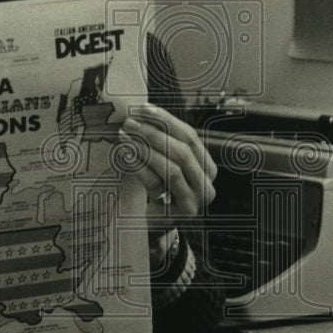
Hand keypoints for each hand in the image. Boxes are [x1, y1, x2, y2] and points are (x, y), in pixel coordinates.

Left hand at [119, 103, 216, 227]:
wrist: (153, 224)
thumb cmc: (159, 189)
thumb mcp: (165, 163)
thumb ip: (163, 140)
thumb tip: (144, 109)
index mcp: (208, 167)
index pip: (190, 137)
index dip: (167, 120)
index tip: (143, 108)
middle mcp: (207, 184)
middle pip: (182, 152)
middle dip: (154, 134)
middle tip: (130, 123)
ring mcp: (195, 202)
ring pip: (171, 169)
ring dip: (146, 149)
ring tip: (125, 136)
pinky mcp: (177, 215)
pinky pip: (156, 186)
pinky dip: (140, 168)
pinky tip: (126, 156)